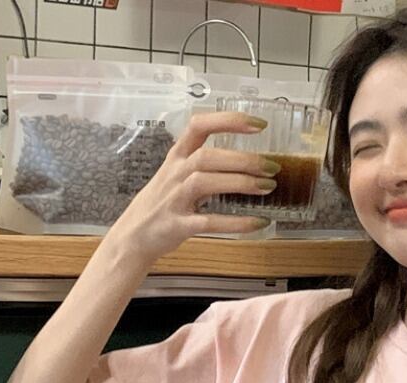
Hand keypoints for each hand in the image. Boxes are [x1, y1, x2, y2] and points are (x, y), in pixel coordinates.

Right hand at [105, 111, 278, 264]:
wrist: (133, 237)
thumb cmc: (162, 205)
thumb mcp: (178, 176)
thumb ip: (206, 166)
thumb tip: (248, 163)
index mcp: (177, 157)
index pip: (200, 126)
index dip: (228, 121)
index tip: (259, 124)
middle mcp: (175, 173)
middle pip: (208, 156)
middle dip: (243, 159)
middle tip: (272, 167)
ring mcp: (174, 199)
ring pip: (205, 182)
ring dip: (240, 182)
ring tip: (267, 187)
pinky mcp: (178, 225)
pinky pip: (209, 222)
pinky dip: (236, 223)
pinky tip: (258, 223)